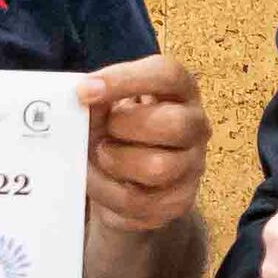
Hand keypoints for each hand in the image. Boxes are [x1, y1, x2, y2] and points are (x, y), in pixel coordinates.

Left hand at [73, 55, 209, 235]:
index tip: (85, 90)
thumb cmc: (120, 132)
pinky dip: (106, 192)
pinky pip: (138, 202)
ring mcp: (191, 167)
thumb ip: (98, 102)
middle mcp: (195, 126)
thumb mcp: (109, 108)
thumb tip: (82, 103)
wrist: (130, 182)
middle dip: (125, 127)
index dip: (125, 79)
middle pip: (173, 124)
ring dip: (114, 162)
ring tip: (98, 157)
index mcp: (180, 91)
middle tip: (102, 131)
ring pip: (157, 167)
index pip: (167, 74)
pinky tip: (98, 182)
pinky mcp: (178, 203)